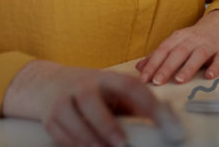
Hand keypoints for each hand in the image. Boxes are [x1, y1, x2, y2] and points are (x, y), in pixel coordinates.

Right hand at [3, 60, 178, 146]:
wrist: (47, 82)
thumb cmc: (92, 91)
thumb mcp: (114, 91)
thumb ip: (138, 104)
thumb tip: (171, 120)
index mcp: (107, 78)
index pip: (131, 87)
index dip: (150, 105)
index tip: (167, 126)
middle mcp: (84, 86)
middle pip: (90, 101)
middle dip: (106, 124)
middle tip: (122, 143)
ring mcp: (63, 100)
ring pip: (71, 118)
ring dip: (88, 138)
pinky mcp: (50, 116)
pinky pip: (59, 133)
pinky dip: (72, 144)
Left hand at [136, 10, 218, 84]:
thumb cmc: (194, 39)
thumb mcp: (176, 43)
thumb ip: (158, 55)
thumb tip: (139, 68)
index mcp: (178, 37)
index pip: (163, 50)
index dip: (153, 64)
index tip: (144, 78)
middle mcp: (193, 40)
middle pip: (178, 52)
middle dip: (167, 67)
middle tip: (157, 82)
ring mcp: (208, 45)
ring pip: (198, 55)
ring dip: (188, 67)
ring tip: (179, 80)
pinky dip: (215, 68)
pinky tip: (209, 76)